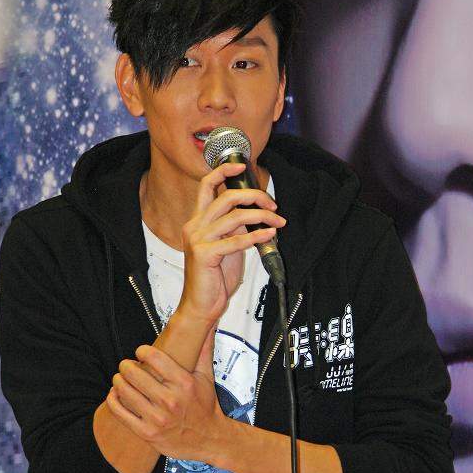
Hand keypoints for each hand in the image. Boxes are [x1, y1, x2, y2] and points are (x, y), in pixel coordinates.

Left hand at [106, 333, 229, 462]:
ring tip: (120, 378)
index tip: (140, 352)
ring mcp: (157, 418)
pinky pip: (120, 412)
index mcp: (184, 384)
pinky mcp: (147, 432)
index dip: (142, 351)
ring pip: (125, 391)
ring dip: (118, 381)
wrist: (209, 439)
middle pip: (134, 373)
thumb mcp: (207, 377)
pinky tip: (115, 394)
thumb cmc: (205, 407)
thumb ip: (204, 348)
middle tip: (126, 365)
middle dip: (126, 365)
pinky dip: (113, 400)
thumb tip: (209, 324)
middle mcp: (170, 401)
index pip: (154, 358)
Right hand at [178, 161, 285, 323]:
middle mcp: (194, 226)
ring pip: (235, 216)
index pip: (206, 186)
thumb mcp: (224, 246)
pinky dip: (257, 235)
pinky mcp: (204, 254)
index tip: (241, 167)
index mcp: (196, 221)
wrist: (200, 305)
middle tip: (273, 204)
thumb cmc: (213, 277)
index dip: (223, 172)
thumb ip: (234, 229)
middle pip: (226, 197)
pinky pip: (237, 240)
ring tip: (278, 222)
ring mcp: (198, 239)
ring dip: (262, 216)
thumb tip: (256, 215)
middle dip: (254, 196)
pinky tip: (269, 235)